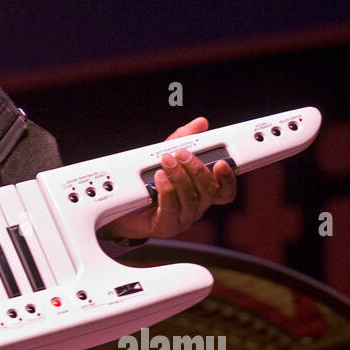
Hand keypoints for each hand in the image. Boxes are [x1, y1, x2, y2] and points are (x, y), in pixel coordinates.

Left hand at [100, 117, 237, 240]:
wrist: (122, 209)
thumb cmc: (147, 185)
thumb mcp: (165, 156)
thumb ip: (183, 140)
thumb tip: (200, 123)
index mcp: (200, 193)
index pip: (224, 190)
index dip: (227, 179)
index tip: (221, 163)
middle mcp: (195, 207)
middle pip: (209, 192)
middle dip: (197, 169)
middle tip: (182, 154)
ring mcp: (182, 218)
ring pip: (191, 199)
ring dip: (180, 177)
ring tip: (167, 162)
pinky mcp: (166, 226)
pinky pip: (171, 209)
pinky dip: (166, 191)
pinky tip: (159, 178)